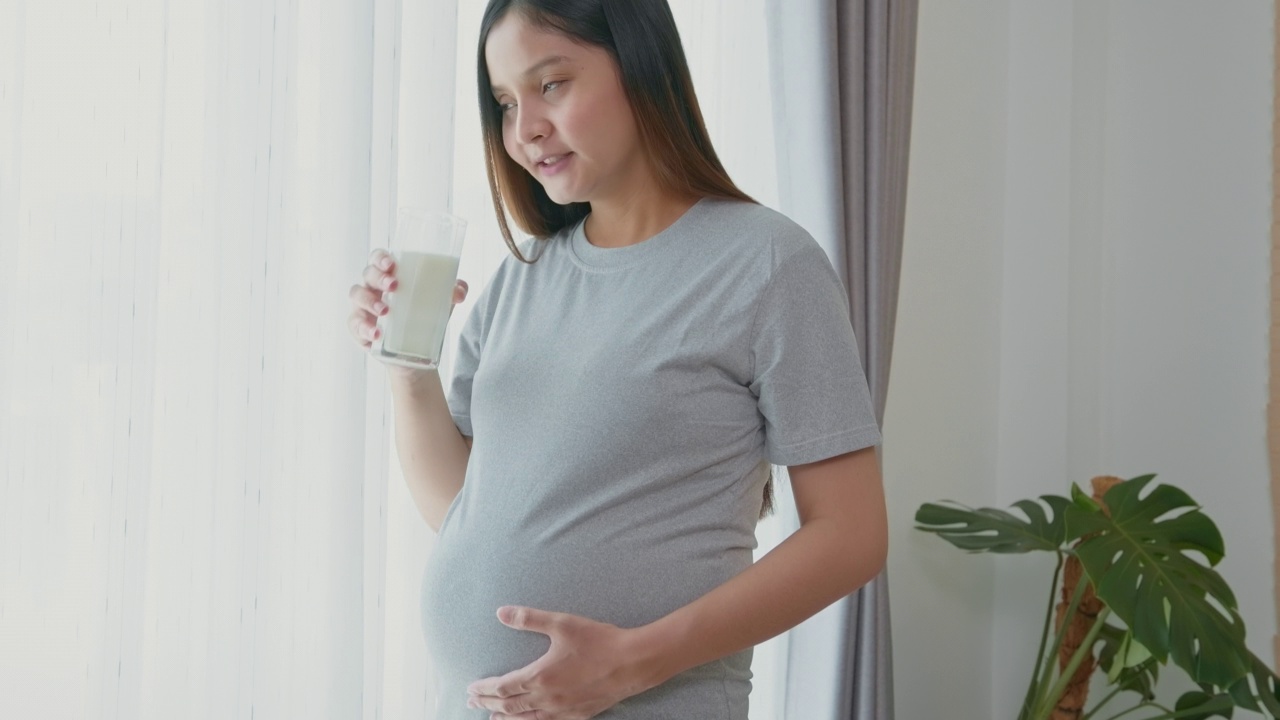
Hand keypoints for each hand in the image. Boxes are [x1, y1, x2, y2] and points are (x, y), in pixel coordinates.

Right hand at [347, 248, 467, 381]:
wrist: (415, 351)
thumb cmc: (424, 315)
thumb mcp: (441, 302)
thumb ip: (453, 292)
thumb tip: (459, 292)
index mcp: (389, 275)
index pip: (378, 258)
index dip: (381, 257)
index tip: (391, 264)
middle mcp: (372, 287)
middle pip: (367, 274)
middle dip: (378, 277)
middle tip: (394, 286)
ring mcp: (362, 307)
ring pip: (357, 296)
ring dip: (370, 301)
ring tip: (386, 311)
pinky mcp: (358, 328)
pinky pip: (354, 324)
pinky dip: (364, 328)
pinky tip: (376, 334)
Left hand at [465, 606, 661, 719]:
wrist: (632, 663)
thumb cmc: (598, 641)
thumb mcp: (561, 624)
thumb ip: (529, 619)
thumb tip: (501, 613)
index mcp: (539, 677)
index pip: (502, 687)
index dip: (484, 689)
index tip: (470, 689)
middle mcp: (546, 699)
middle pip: (508, 706)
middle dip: (488, 704)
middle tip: (472, 703)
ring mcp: (561, 711)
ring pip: (525, 719)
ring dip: (505, 717)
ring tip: (492, 717)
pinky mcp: (576, 715)